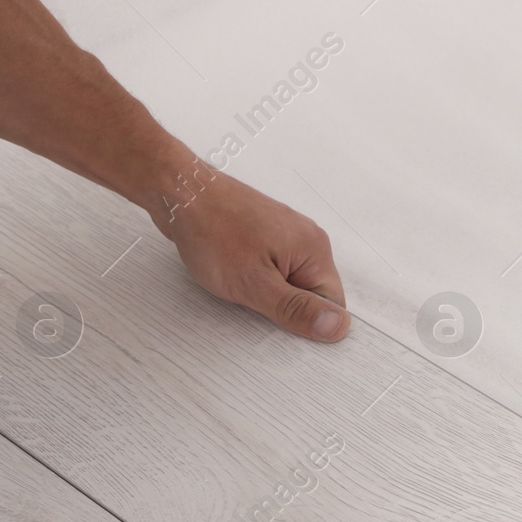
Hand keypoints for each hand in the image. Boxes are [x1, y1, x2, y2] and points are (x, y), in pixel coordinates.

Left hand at [157, 169, 351, 343]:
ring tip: (241, 283)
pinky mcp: (266, 236)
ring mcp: (286, 235)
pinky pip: (274, 269)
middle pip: (311, 294)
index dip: (308, 322)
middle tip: (253, 301)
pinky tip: (235, 274)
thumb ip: (296, 309)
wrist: (182, 193)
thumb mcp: (255, 284)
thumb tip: (338, 327)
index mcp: (315, 249)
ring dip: (268, 294)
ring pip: (290, 283)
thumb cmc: (212, 232)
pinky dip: (257, 279)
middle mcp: (307, 239)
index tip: (280, 324)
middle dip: (285, 307)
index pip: (332, 304)